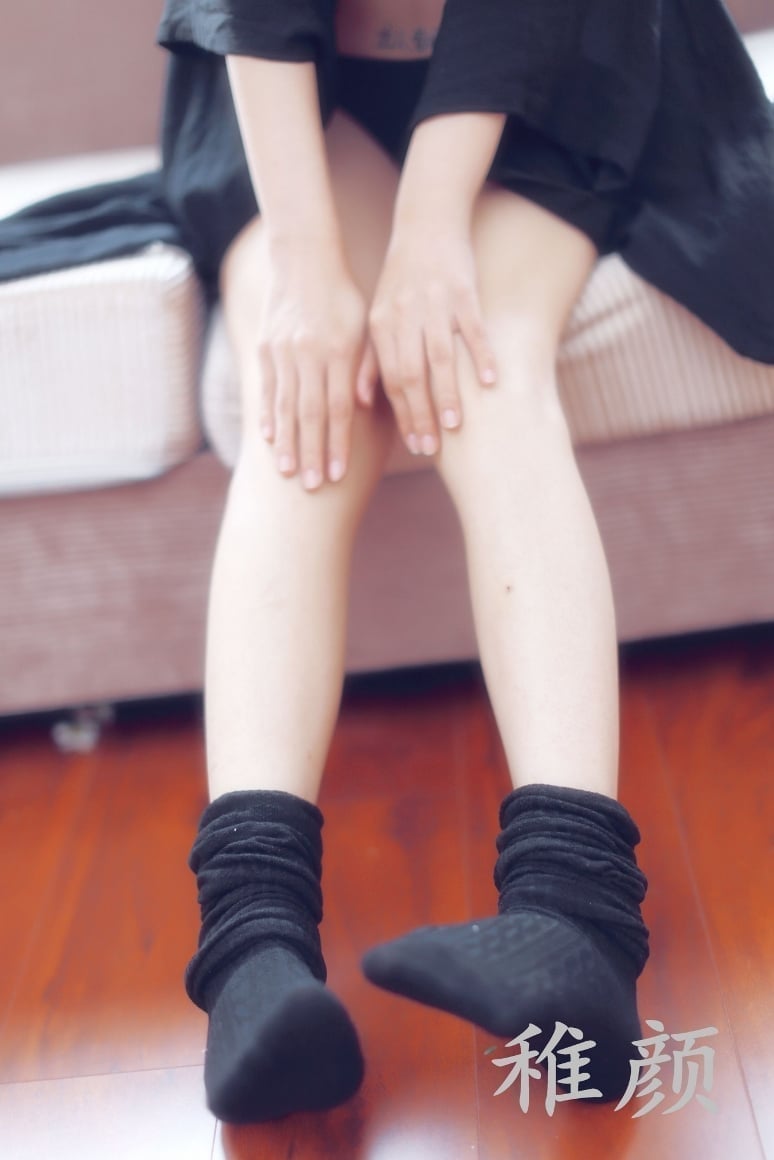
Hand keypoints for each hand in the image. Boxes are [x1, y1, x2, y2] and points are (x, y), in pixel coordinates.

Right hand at [257, 236, 373, 488]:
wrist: (304, 259)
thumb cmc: (344, 297)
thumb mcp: (364, 325)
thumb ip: (366, 365)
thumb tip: (364, 406)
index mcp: (337, 351)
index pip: (339, 407)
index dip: (338, 443)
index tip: (337, 473)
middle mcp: (307, 354)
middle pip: (310, 414)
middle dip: (310, 453)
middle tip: (310, 486)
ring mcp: (283, 352)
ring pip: (285, 405)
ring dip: (285, 442)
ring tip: (284, 472)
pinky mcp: (265, 348)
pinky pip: (266, 388)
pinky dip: (268, 414)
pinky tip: (268, 438)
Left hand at [366, 224, 495, 454]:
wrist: (427, 225)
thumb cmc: (402, 280)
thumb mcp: (377, 317)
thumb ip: (370, 359)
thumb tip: (361, 402)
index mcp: (381, 326)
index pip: (390, 381)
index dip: (401, 416)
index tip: (413, 445)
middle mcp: (405, 318)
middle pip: (411, 376)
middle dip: (420, 415)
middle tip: (430, 447)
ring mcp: (435, 305)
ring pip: (440, 358)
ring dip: (448, 394)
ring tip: (456, 426)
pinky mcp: (463, 292)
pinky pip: (473, 330)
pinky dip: (482, 356)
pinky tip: (491, 383)